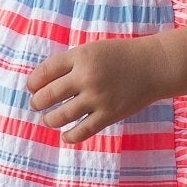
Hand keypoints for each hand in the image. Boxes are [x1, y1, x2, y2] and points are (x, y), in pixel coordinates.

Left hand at [26, 36, 175, 144]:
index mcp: (80, 57)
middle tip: (37, 105)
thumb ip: (70, 63)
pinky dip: (70, 136)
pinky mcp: (109, 115)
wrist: (153, 66)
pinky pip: (82, 131)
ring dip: (49, 120)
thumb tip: (43, 82)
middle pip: (48, 95)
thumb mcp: (93, 50)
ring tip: (49, 119)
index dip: (33, 82)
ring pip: (61, 116)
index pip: (45, 72)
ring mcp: (97, 98)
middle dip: (37, 102)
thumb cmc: (121, 56)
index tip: (32, 88)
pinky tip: (65, 136)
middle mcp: (86, 77)